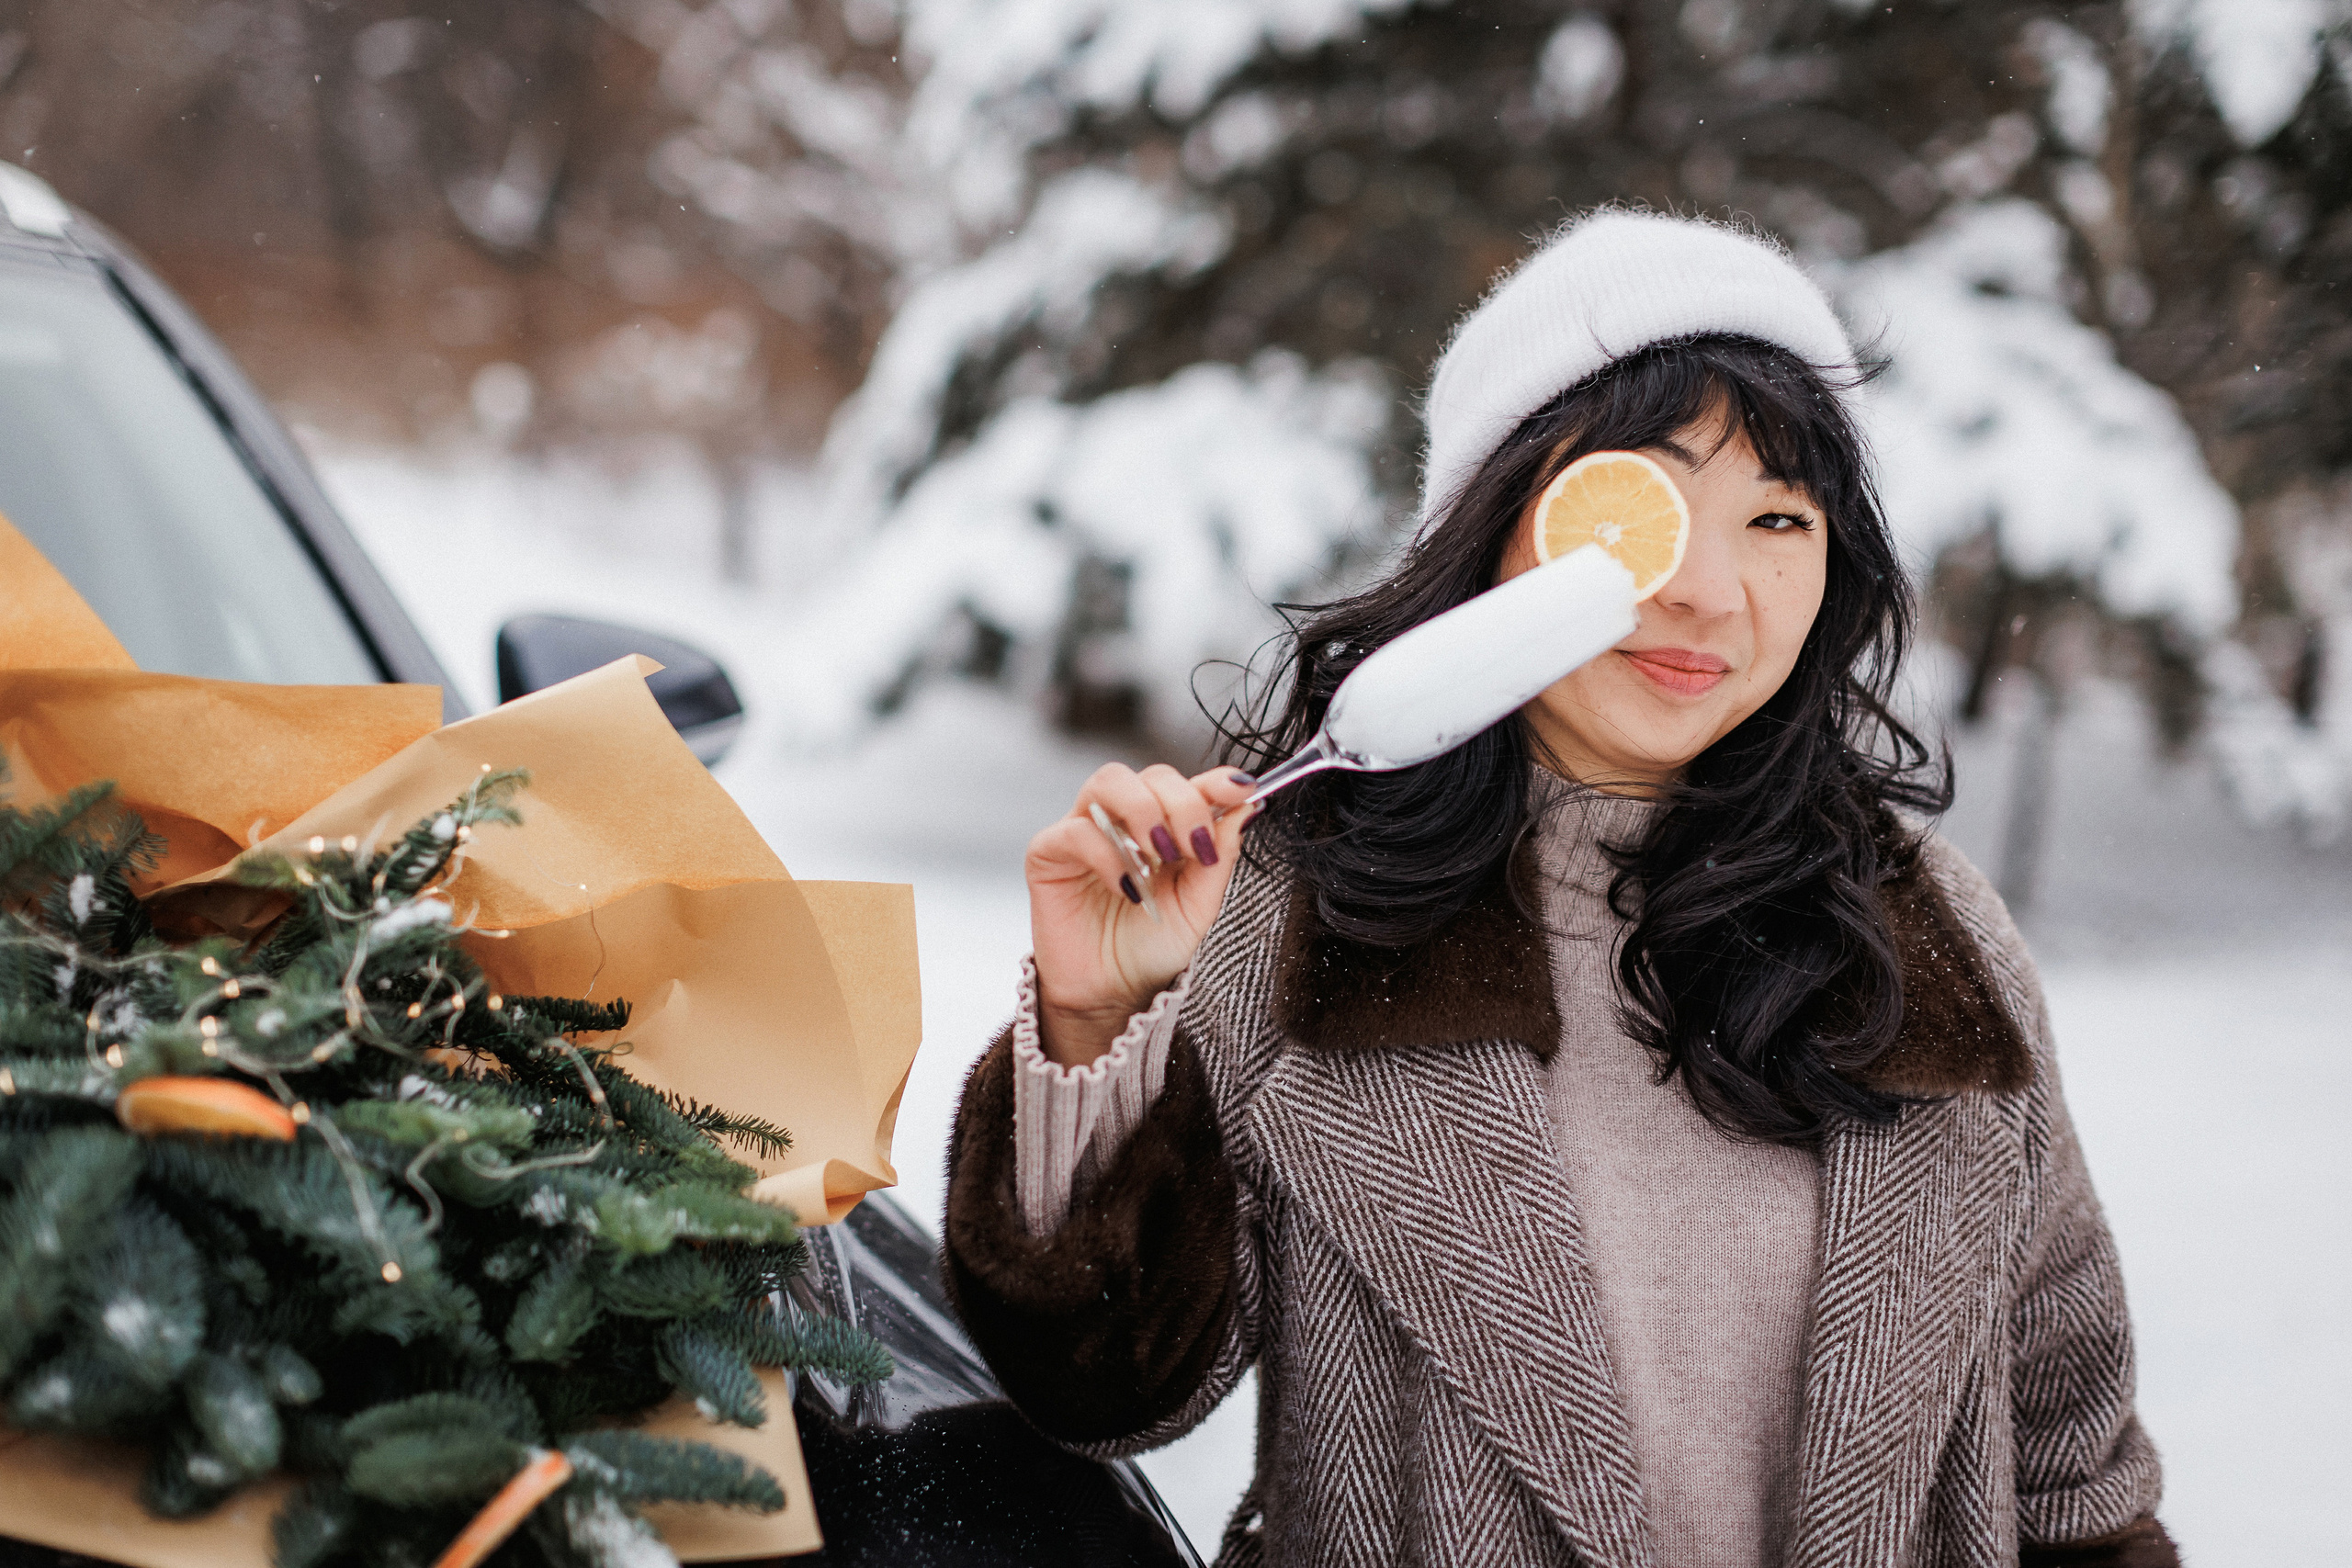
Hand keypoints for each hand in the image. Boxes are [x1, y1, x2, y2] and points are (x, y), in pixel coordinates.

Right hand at [1025, 763, 1258, 1066]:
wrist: (1112, 992)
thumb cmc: (1152, 947)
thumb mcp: (1199, 905)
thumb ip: (1220, 856)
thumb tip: (1246, 808)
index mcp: (1166, 825)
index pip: (1190, 784)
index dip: (1215, 780)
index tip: (1241, 789)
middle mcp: (1125, 820)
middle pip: (1152, 776)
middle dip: (1182, 805)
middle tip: (1194, 847)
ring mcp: (1085, 829)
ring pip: (1109, 783)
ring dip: (1143, 813)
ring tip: (1159, 858)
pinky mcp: (1049, 852)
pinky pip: (1076, 831)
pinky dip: (1108, 855)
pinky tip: (1129, 888)